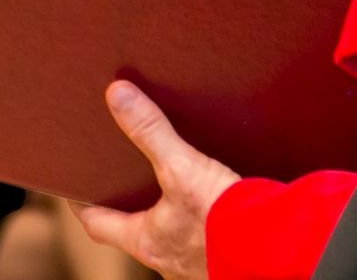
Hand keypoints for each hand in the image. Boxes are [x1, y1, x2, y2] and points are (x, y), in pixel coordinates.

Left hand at [72, 81, 238, 279]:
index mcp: (147, 242)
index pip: (98, 225)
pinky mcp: (225, 254)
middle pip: (133, 229)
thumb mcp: (183, 169)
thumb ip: (150, 132)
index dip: (83, 205)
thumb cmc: (228, 222)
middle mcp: (167, 257)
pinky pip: (201, 232)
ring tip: (164, 175)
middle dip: (128, 202)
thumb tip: (117, 95)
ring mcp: (197, 260)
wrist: (284, 252)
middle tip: (121, 173)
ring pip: (169, 231)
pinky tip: (208, 192)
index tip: (73, 187)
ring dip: (165, 208)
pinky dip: (196, 212)